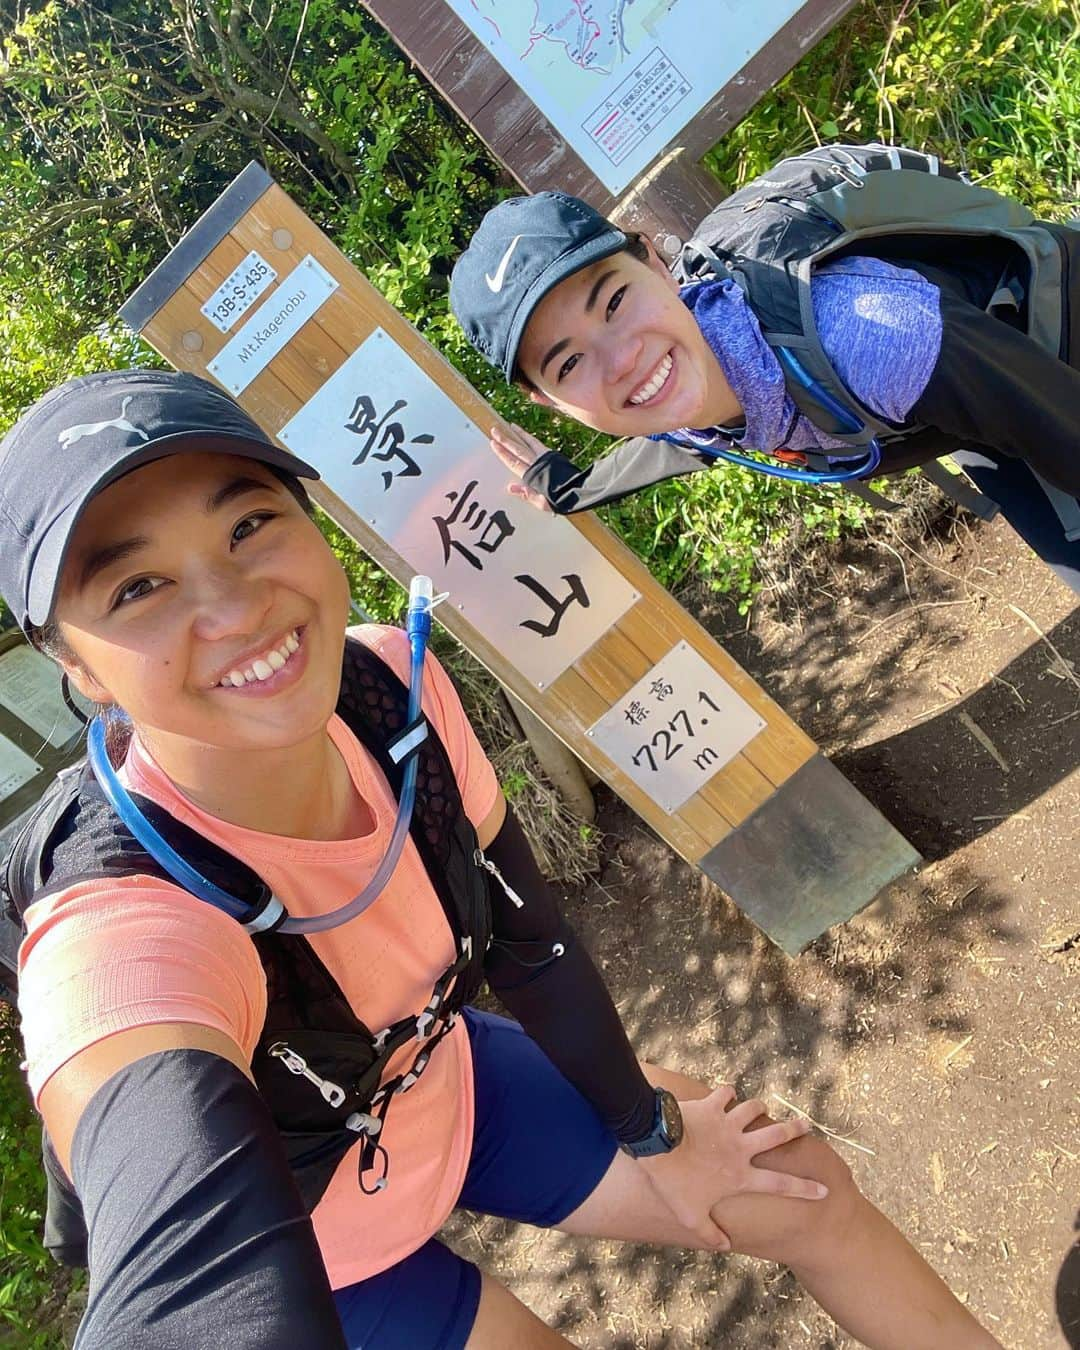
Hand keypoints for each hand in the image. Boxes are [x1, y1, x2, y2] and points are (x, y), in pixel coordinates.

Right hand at [489, 423, 552, 511]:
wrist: (579, 492)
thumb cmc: (560, 500)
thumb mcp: (542, 503)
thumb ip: (526, 495)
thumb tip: (509, 487)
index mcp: (532, 476)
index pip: (513, 462)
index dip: (502, 453)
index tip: (493, 444)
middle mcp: (537, 464)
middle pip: (518, 449)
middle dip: (505, 440)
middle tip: (494, 430)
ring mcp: (545, 458)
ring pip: (528, 443)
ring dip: (518, 434)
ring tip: (510, 426)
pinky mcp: (552, 455)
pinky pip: (538, 444)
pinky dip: (530, 438)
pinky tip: (525, 435)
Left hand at [638, 1085, 826, 1249]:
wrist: (657, 1142)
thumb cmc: (674, 1182)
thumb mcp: (691, 1216)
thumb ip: (710, 1233)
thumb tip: (726, 1247)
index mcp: (740, 1175)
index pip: (780, 1185)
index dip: (804, 1188)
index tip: (824, 1190)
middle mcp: (740, 1147)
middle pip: (776, 1136)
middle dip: (794, 1130)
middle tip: (806, 1124)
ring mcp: (727, 1123)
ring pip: (753, 1109)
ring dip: (758, 1108)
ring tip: (761, 1108)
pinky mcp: (711, 1105)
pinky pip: (725, 1093)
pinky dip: (728, 1093)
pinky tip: (727, 1094)